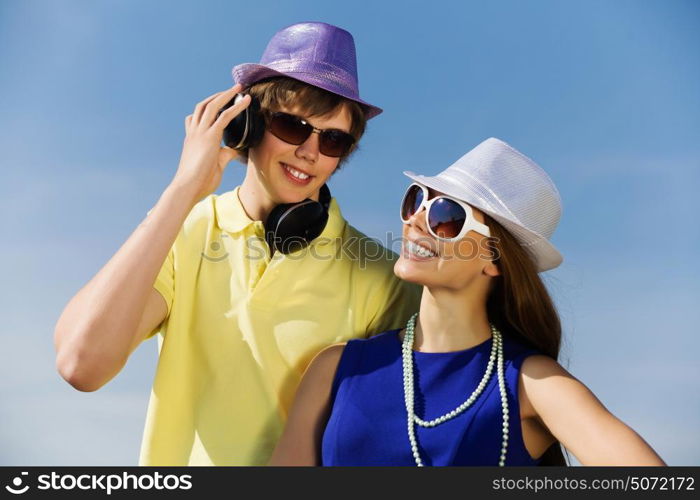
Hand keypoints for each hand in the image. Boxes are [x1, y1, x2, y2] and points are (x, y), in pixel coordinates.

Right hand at [170, 83, 251, 203]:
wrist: (187, 188)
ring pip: (213, 106)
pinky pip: (224, 116)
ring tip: (239, 88)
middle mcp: (194, 132)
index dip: (205, 109)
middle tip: (233, 90)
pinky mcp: (210, 137)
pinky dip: (236, 106)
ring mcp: (200, 133)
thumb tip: (234, 150)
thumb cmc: (199, 182)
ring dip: (227, 95)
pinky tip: (246, 101)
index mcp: (191, 139)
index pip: (194, 118)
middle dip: (218, 96)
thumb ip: (224, 155)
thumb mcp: (214, 165)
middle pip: (204, 106)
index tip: (217, 103)